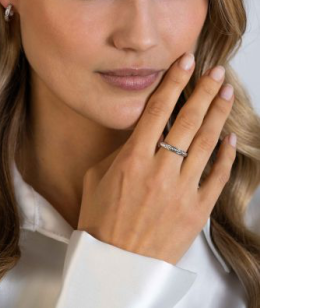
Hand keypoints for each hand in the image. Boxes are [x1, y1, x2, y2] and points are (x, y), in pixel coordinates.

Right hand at [77, 52, 236, 264]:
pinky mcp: (197, 211)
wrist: (115, 265)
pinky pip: (217, 177)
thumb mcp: (96, 177)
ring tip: (227, 93)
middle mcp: (160, 171)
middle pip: (187, 120)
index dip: (173, 82)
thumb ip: (120, 152)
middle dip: (204, 91)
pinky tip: (231, 137)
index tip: (185, 62)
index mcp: (132, 160)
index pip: (157, 110)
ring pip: (206, 143)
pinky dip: (226, 155)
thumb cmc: (101, 220)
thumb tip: (140, 135)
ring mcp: (181, 191)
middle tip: (216, 71)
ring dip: (219, 115)